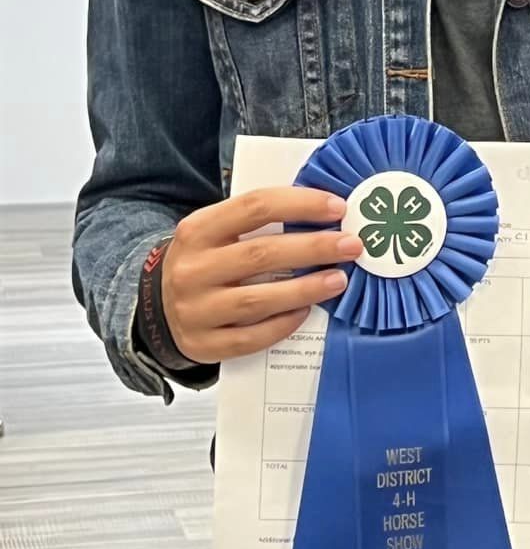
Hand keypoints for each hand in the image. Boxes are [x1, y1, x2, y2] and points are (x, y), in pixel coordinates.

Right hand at [161, 185, 363, 364]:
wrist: (158, 308)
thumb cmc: (205, 263)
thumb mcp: (215, 233)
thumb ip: (255, 223)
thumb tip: (322, 214)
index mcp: (197, 230)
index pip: (254, 207)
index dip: (300, 204)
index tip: (338, 208)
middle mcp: (192, 269)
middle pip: (261, 254)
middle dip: (313, 247)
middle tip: (351, 245)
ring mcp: (196, 310)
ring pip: (258, 299)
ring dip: (305, 289)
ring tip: (338, 280)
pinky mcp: (204, 344)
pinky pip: (251, 337)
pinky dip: (283, 324)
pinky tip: (306, 312)